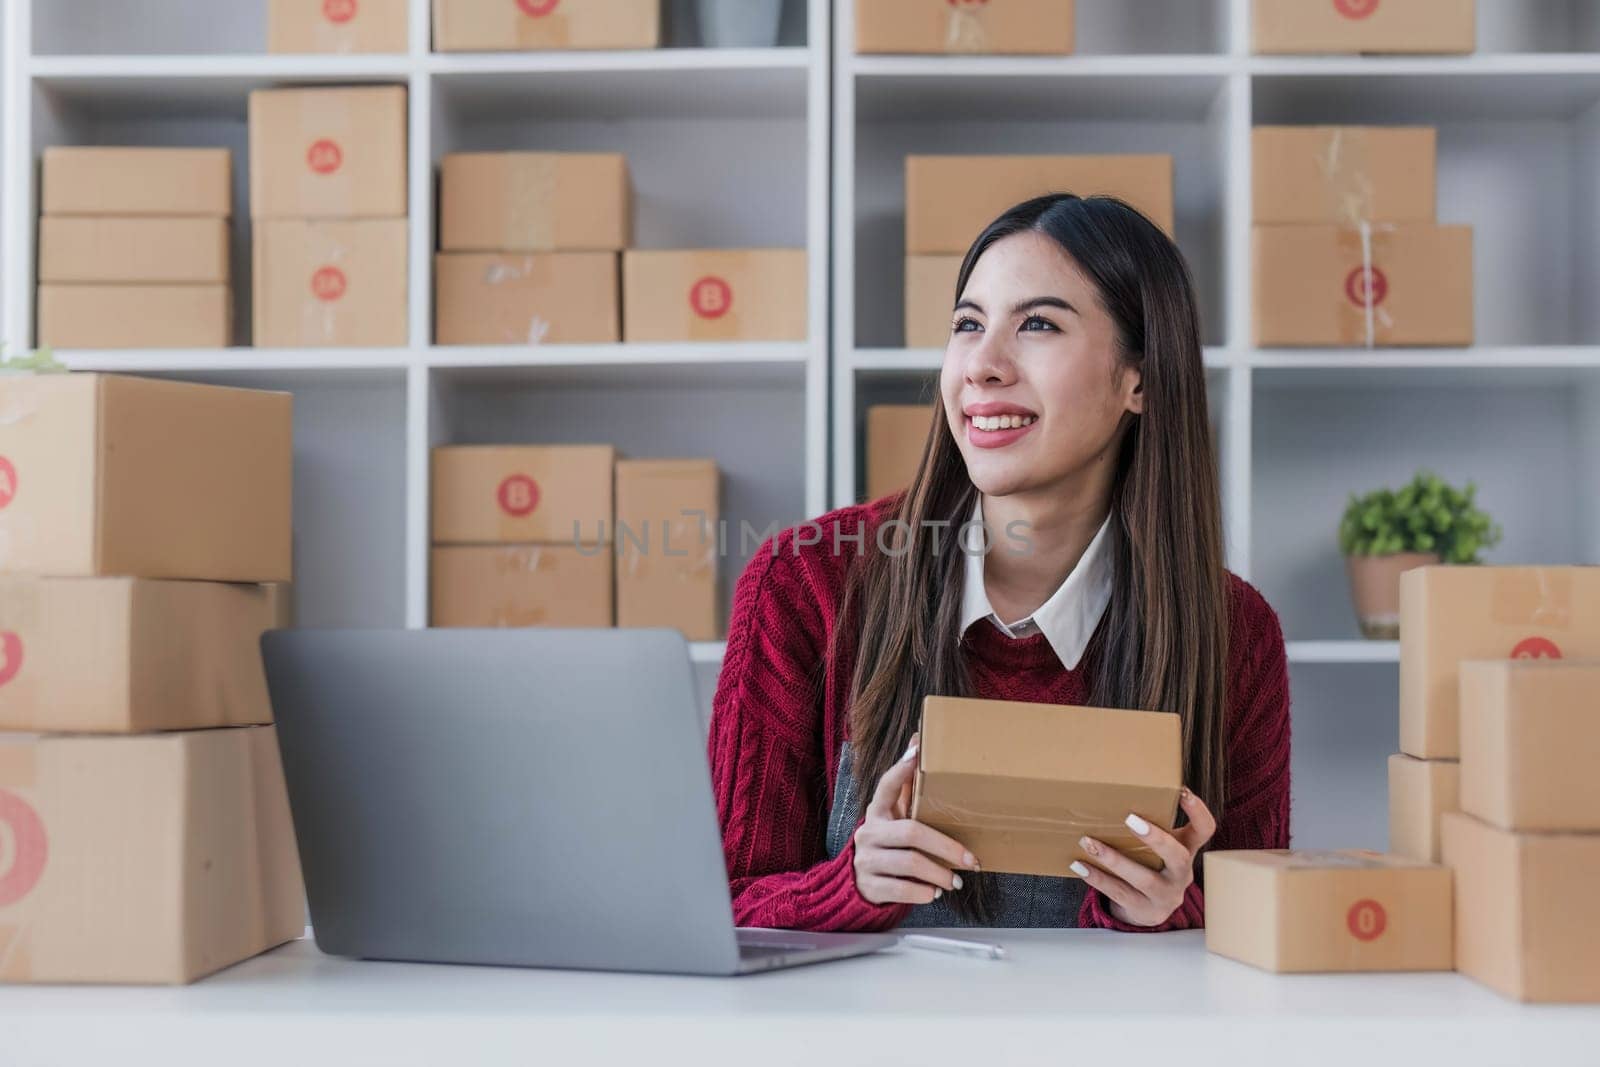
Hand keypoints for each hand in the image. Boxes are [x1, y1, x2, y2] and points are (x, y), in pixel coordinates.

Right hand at [852, 733, 979, 905]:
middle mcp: (868, 833)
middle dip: (946, 847)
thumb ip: (906, 786)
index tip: (917, 755)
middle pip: (911, 832)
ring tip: (957, 880)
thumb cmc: (888, 844)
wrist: (857, 884)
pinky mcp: (870, 885)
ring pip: (909, 864)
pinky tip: (935, 892)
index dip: (901, 771)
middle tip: (971, 860)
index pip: (886, 786)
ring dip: (939, 873)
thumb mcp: (894, 817)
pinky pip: (900, 889)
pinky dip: (922, 892)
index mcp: (877, 812)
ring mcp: (866, 860)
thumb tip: (917, 740)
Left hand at [1072, 787, 1216, 927]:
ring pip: (1143, 879)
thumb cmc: (1150, 864)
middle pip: (1178, 857)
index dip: (1198, 812)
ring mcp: (1166, 895)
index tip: (1182, 791)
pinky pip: (1119, 893)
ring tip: (1088, 841)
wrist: (1147, 909)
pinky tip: (1078, 865)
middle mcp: (1182, 874)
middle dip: (1156, 838)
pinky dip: (1098, 878)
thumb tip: (1113, 789)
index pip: (1204, 830)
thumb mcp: (1157, 846)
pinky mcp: (1145, 911)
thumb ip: (1149, 824)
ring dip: (1114, 859)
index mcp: (1187, 850)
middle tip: (1130, 818)